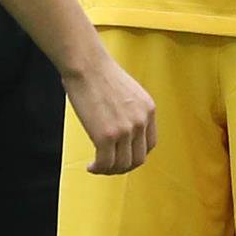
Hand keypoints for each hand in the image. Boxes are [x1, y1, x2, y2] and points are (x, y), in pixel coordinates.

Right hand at [62, 51, 155, 175]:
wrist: (86, 64)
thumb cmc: (98, 73)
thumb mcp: (127, 91)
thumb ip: (130, 110)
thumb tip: (120, 127)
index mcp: (148, 110)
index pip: (150, 144)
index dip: (135, 155)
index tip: (122, 156)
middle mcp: (140, 122)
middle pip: (138, 159)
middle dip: (122, 167)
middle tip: (108, 167)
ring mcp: (124, 130)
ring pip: (121, 165)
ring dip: (109, 171)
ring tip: (97, 167)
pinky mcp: (106, 136)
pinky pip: (105, 163)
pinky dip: (97, 169)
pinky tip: (90, 166)